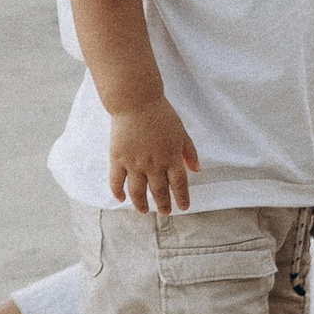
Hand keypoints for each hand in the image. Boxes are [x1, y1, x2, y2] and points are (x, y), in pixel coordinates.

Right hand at [106, 100, 200, 214]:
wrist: (136, 101)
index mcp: (171, 156)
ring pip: (138, 191)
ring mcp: (134, 163)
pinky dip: (118, 192)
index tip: (183, 207)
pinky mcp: (118, 158)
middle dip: (163, 205)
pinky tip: (121, 199)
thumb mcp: (181, 131)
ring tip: (144, 211)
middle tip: (165, 212)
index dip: (182, 197)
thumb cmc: (161, 114)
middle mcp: (153, 164)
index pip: (179, 184)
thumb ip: (189, 152)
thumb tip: (197, 170)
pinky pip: (116, 181)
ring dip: (141, 204)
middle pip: (159, 191)